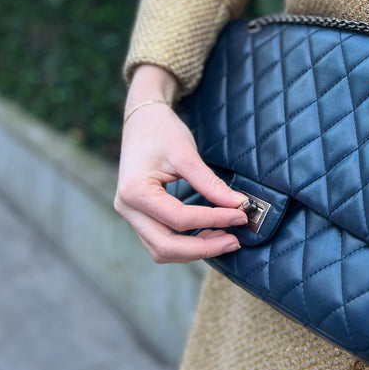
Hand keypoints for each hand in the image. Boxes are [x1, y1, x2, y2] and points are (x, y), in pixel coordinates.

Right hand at [114, 64, 249, 262]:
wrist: (142, 119)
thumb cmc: (161, 131)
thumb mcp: (186, 153)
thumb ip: (210, 183)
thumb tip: (239, 205)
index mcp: (135, 191)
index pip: (179, 218)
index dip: (213, 220)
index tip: (240, 216)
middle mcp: (127, 208)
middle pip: (165, 246)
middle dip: (203, 248)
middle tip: (234, 242)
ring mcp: (131, 215)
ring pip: (161, 249)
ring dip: (194, 250)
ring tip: (225, 239)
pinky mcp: (140, 215)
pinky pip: (161, 240)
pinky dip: (185, 243)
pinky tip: (209, 234)